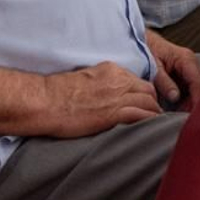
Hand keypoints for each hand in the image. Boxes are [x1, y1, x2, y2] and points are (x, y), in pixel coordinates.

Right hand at [40, 61, 162, 136]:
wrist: (45, 101)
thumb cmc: (58, 93)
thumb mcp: (86, 79)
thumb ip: (103, 83)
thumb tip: (109, 95)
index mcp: (111, 70)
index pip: (138, 80)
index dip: (144, 93)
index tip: (144, 102)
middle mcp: (118, 80)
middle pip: (148, 90)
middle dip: (153, 102)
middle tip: (152, 114)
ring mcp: (117, 96)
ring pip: (149, 102)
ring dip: (154, 113)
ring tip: (154, 124)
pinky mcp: (114, 113)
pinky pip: (141, 116)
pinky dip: (149, 122)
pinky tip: (150, 129)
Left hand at [146, 29, 199, 110]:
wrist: (140, 41)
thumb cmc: (146, 49)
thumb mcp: (153, 67)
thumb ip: (164, 82)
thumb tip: (174, 96)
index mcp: (185, 58)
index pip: (197, 82)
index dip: (197, 98)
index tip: (193, 112)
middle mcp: (191, 63)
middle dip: (194, 103)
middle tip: (184, 117)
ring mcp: (189, 68)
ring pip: (197, 89)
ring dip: (191, 101)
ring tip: (180, 113)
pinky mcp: (185, 73)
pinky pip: (191, 88)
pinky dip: (186, 98)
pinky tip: (179, 106)